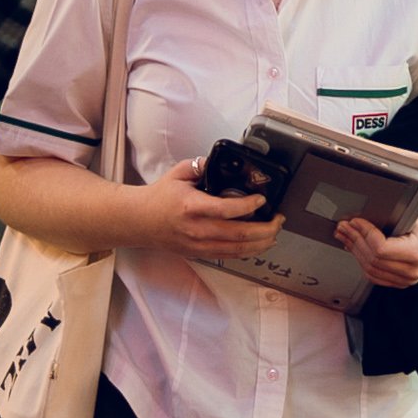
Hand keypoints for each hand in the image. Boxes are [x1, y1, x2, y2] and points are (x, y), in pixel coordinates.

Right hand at [146, 157, 281, 262]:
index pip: (227, 210)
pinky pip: (230, 256)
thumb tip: (218, 161)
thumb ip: (200, 165)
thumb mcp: (178, 173)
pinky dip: (248, 251)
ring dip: (262, 242)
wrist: (140, 221)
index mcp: (192, 206)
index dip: (249, 205)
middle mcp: (197, 229)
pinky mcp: (200, 254)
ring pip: (238, 250)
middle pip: (240, 234)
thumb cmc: (159, 198)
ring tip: (274, 232)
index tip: (262, 199)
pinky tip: (259, 244)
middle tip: (278, 218)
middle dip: (266, 228)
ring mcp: (199, 245)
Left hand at [339, 200, 417, 290]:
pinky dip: (360, 261)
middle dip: (355, 240)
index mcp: (417, 253)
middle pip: (373, 259)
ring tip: (345, 236)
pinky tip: (354, 248)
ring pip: (369, 269)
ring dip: (354, 251)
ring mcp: (405, 280)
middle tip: (344, 227)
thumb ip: (385, 219)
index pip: (381, 249)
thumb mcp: (407, 214)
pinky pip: (372, 275)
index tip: (355, 222)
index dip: (365, 234)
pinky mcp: (397, 282)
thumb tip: (357, 221)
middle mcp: (412, 271)